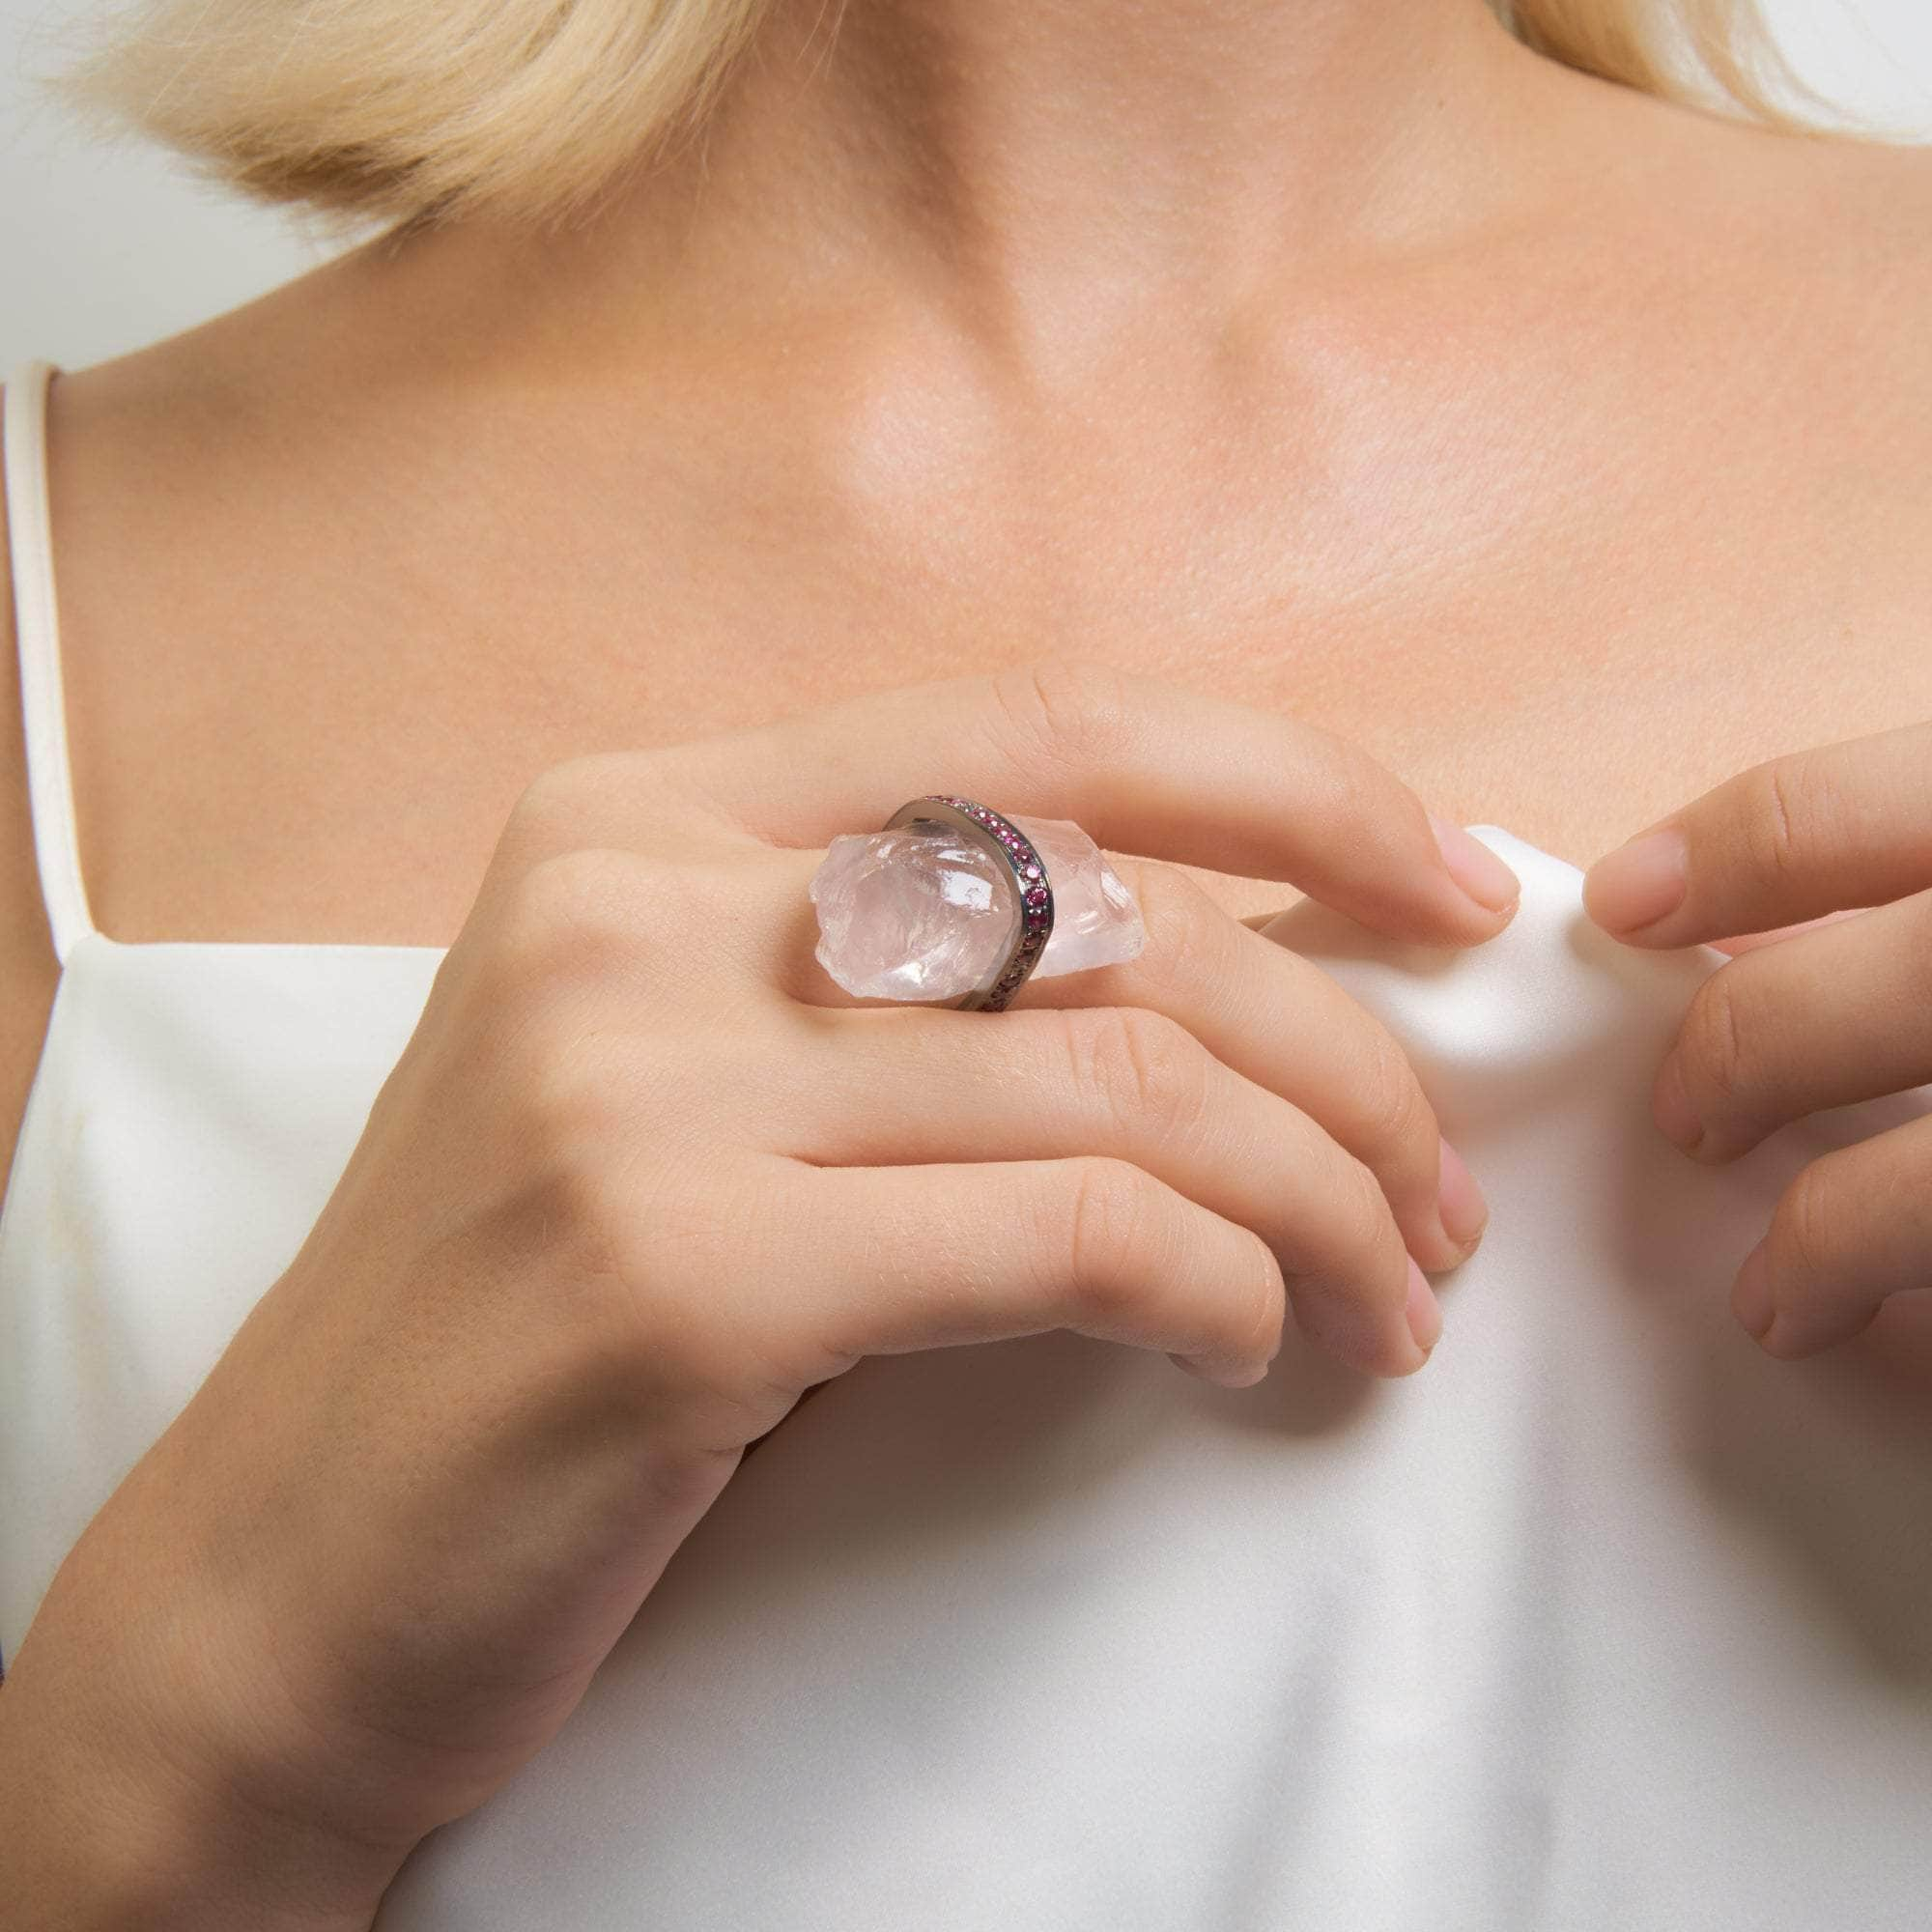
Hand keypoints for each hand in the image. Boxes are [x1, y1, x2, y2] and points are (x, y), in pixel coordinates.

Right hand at [0, 656, 1515, 1925]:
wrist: (292, 1559)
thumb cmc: (540, 1311)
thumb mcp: (692, 1075)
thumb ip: (901, 981)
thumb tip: (1240, 961)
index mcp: (645, 815)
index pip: (1050, 730)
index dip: (1296, 786)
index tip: (1454, 884)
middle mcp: (634, 904)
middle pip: (1126, 910)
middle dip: (1352, 1054)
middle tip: (1438, 1195)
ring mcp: (641, 1082)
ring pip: (1132, 1076)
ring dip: (1323, 1195)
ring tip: (1393, 1300)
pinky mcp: (676, 1276)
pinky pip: (1068, 1232)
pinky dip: (1220, 1285)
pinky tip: (1248, 1349)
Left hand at [1583, 722, 1931, 1359]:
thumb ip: (1902, 877)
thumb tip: (1728, 934)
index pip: (1843, 817)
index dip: (1713, 863)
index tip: (1619, 910)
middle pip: (1882, 988)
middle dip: (1755, 1049)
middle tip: (1685, 1117)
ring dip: (1838, 1234)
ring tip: (1776, 1299)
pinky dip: (1904, 1298)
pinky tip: (1886, 1343)